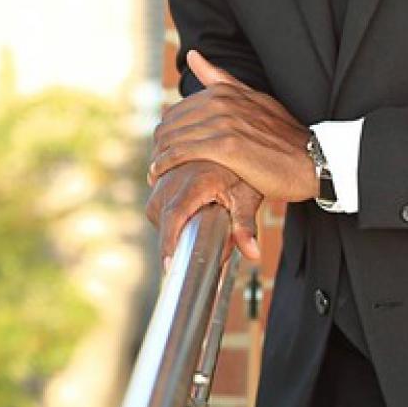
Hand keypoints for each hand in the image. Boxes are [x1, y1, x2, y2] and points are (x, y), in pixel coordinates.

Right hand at [145, 158, 262, 265]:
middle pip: (159, 214)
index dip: (168, 242)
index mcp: (196, 183)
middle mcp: (176, 175)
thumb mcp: (247, 197)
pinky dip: (164, 208)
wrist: (233, 139)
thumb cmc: (241, 170)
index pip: (174, 216)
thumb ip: (245, 226)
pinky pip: (156, 195)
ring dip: (166, 222)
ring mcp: (166, 171)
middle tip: (183, 254)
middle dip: (169, 237)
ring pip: (155, 206)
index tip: (169, 266)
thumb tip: (252, 254)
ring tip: (187, 229)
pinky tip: (183, 212)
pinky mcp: (163, 169)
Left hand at [149, 51, 318, 202]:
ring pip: (174, 138)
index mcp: (226, 92)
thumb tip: (195, 55)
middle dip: (159, 144)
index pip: (178, 110)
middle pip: (171, 123)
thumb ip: (222, 79)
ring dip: (158, 156)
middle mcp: (222, 103)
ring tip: (154, 172)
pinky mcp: (227, 147)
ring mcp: (224, 123)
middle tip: (155, 163)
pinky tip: (158, 174)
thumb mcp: (255, 99)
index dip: (168, 131)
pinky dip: (165, 164)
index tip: (164, 147)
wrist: (314, 160)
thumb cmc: (285, 136)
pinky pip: (182, 153)